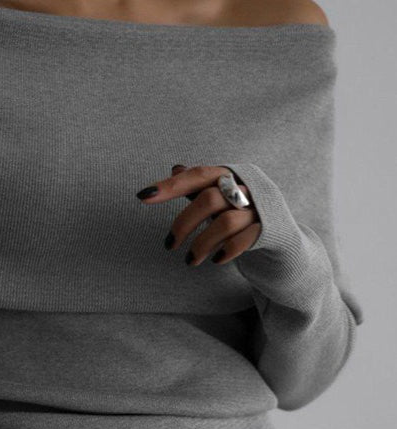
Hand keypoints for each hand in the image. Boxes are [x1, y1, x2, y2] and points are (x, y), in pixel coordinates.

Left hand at [136, 163, 261, 264]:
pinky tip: (216, 261)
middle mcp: (247, 187)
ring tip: (190, 260)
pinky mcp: (271, 229)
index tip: (143, 196)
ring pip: (225, 222)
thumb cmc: (244, 217)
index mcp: (231, 174)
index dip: (170, 185)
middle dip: (184, 224)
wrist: (284, 240)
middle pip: (208, 199)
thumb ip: (201, 187)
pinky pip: (245, 239)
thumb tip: (176, 168)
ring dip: (202, 244)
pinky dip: (226, 251)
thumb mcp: (222, 200)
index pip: (197, 175)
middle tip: (169, 245)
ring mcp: (261, 208)